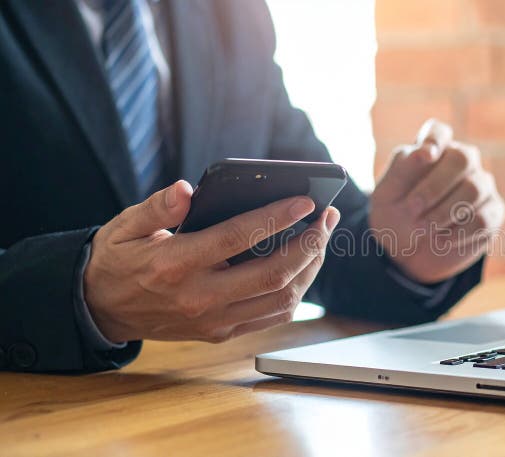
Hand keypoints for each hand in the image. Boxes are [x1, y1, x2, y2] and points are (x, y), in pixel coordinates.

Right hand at [84, 180, 339, 342]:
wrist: (100, 309)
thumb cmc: (117, 260)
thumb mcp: (124, 227)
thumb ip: (157, 207)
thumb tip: (186, 189)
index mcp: (175, 264)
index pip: (237, 237)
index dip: (276, 218)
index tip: (306, 202)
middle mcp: (199, 297)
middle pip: (272, 273)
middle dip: (309, 244)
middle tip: (327, 218)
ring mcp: (213, 320)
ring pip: (280, 299)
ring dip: (310, 269)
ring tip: (322, 239)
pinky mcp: (220, 332)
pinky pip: (271, 317)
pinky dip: (296, 292)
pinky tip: (304, 267)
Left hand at [370, 119, 504, 283]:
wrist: (406, 254)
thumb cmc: (395, 216)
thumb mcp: (386, 195)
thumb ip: (403, 170)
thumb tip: (427, 153)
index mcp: (432, 150)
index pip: (439, 132)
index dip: (435, 139)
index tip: (426, 156)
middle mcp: (461, 163)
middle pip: (463, 158)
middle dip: (435, 185)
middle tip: (412, 207)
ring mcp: (481, 186)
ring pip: (475, 189)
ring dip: (444, 211)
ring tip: (423, 227)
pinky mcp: (492, 213)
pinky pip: (482, 218)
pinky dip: (458, 232)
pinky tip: (440, 240)